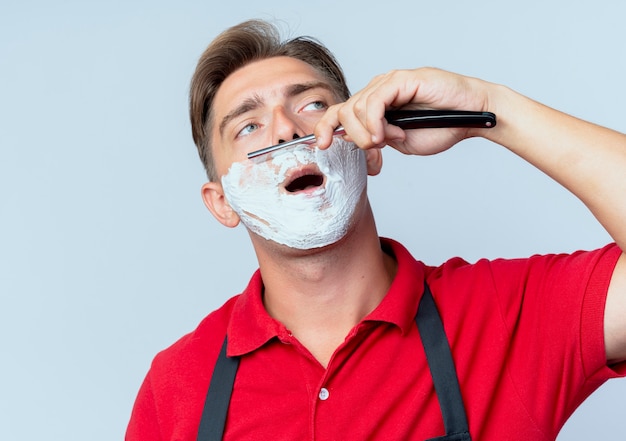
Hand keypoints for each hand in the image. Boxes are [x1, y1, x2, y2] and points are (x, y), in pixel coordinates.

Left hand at [314, 67, 493, 154]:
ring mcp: (389, 83)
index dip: (325, 128)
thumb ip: (377, 139)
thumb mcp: (401, 142)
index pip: (340, 113)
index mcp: (376, 106)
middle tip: (373, 149)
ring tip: (387, 140)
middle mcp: (379, 91)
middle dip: (352, 136)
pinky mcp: (402, 80)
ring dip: (367, 132)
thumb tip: (353, 138)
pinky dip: (374, 121)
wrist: (471, 117)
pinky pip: (375, 101)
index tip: (322, 147)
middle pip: (344, 111)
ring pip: (356, 107)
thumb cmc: (442, 127)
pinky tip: (384, 133)